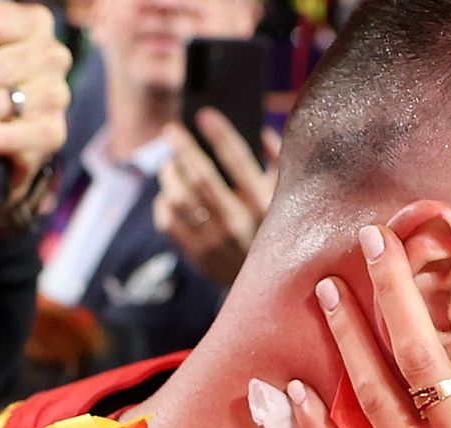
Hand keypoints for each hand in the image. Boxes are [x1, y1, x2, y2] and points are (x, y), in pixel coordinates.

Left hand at [154, 109, 279, 287]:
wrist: (269, 290)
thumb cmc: (277, 232)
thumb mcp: (286, 198)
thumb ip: (277, 163)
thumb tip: (258, 131)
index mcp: (264, 205)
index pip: (237, 159)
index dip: (219, 133)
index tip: (203, 114)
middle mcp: (238, 224)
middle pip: (200, 176)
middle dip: (183, 147)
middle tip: (172, 130)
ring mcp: (215, 243)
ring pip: (178, 197)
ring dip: (170, 174)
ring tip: (169, 164)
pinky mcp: (197, 257)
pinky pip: (168, 221)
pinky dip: (164, 203)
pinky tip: (170, 195)